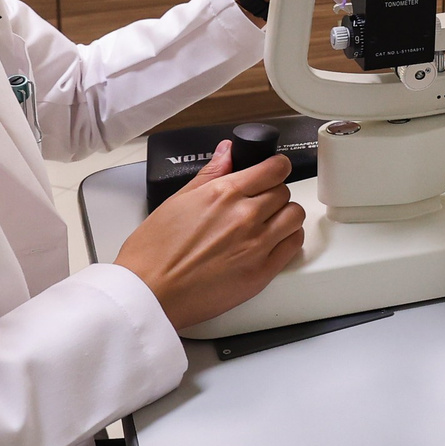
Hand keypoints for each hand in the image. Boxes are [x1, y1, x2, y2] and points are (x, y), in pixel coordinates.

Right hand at [114, 142, 302, 330]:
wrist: (150, 294)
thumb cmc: (154, 253)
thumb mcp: (177, 201)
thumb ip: (210, 174)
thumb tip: (228, 151)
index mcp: (224, 194)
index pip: (274, 168)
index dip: (276, 168)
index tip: (272, 172)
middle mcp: (246, 216)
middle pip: (284, 191)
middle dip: (272, 194)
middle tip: (257, 204)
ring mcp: (257, 244)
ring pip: (294, 216)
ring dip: (284, 215)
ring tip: (267, 223)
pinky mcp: (262, 271)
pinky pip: (293, 245)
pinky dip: (288, 239)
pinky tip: (272, 242)